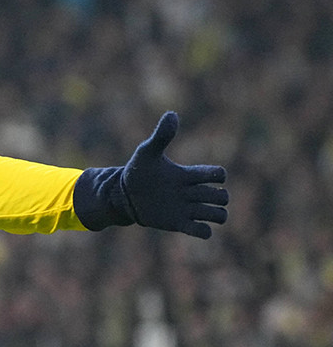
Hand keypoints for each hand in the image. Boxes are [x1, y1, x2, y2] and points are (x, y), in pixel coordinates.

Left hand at [120, 111, 227, 238]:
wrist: (123, 195)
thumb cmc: (138, 172)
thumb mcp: (147, 152)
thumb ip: (161, 136)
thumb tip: (172, 114)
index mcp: (189, 175)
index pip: (218, 175)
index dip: (216, 176)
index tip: (196, 176)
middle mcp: (192, 193)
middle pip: (223, 196)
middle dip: (218, 197)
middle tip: (195, 197)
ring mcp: (187, 209)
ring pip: (219, 215)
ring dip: (215, 215)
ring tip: (197, 213)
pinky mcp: (179, 224)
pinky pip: (203, 232)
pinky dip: (203, 231)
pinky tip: (190, 225)